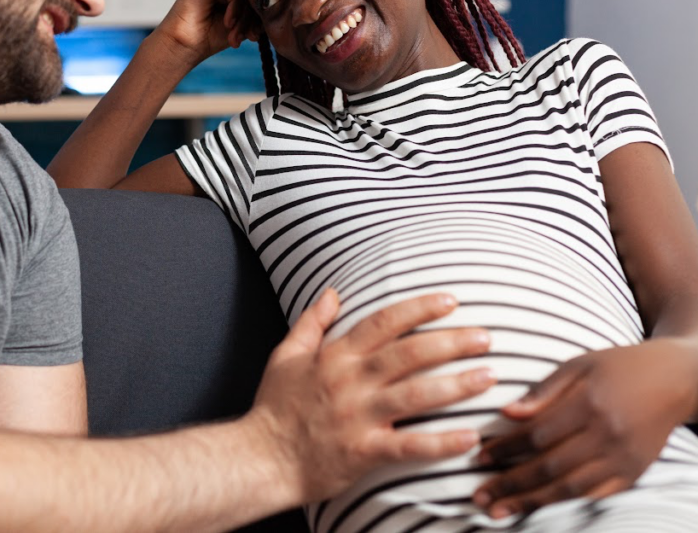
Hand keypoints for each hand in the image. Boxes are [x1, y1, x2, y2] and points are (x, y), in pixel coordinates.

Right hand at [152, 0, 259, 66]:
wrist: (186, 45)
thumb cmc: (209, 39)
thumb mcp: (240, 26)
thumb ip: (255, 15)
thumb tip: (278, 7)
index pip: (254, 1)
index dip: (257, 19)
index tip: (255, 38)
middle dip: (250, 20)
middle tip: (245, 39)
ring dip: (242, 17)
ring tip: (234, 36)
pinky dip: (234, 6)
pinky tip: (227, 22)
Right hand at [249, 290, 494, 504]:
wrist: (260, 458)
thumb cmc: (275, 407)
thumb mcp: (285, 354)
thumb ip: (312, 322)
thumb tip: (331, 291)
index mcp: (335, 356)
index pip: (383, 323)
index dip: (419, 309)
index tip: (451, 301)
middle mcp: (350, 382)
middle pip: (409, 354)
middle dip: (451, 341)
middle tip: (486, 336)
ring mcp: (358, 417)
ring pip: (416, 395)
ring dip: (456, 385)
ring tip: (490, 377)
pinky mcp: (364, 452)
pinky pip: (410, 446)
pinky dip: (442, 442)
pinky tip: (471, 437)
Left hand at [473, 338, 697, 518]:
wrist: (675, 380)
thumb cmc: (619, 366)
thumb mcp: (579, 365)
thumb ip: (543, 391)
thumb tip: (507, 413)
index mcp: (589, 405)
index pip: (537, 435)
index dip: (505, 449)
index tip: (478, 455)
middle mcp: (607, 437)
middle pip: (550, 468)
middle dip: (510, 484)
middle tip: (479, 495)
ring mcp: (623, 460)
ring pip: (570, 489)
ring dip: (531, 503)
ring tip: (499, 511)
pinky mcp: (634, 474)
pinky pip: (594, 496)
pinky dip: (564, 505)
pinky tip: (538, 510)